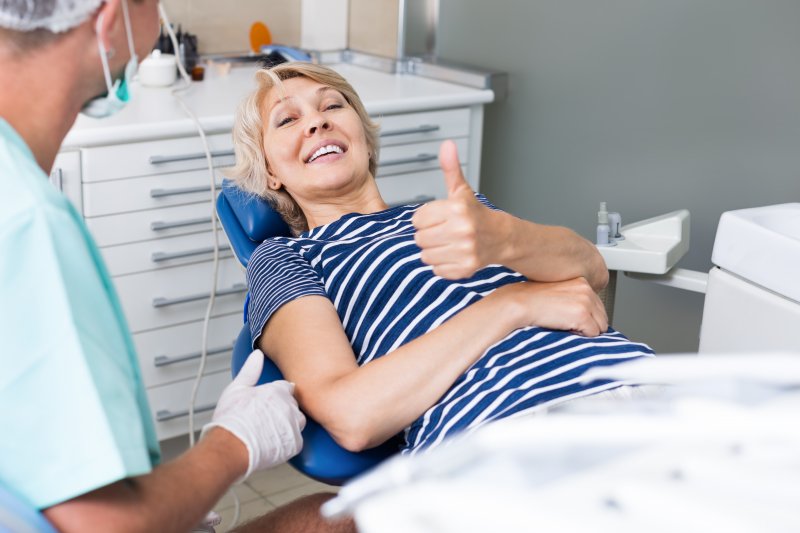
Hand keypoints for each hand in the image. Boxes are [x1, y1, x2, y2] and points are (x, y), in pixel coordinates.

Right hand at [202, 350, 305, 480]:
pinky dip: (287, 442)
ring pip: (297, 422)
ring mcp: (293, 425)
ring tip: (269, 432)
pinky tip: (272, 442)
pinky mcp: (295, 443)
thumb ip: (250, 370)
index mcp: (277, 391)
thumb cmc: (231, 420)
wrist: (231, 447)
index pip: (286, 388)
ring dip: (287, 425)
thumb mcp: (237, 388)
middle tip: (265, 419)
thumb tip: (257, 355)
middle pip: (293, 405)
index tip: (268, 402)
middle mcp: (289, 407)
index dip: (277, 395)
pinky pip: (296, 440)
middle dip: (283, 410)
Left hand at [412, 140, 501, 278]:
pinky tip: (454, 255)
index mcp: (457, 209)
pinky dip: (442, 265)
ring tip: (448, 243)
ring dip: (433, 251)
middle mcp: (462, 230)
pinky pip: (437, 269)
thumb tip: (447, 145)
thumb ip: (450, 168)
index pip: (417, 219)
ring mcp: (465, 251)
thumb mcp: (461, 190)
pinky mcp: (465, 268)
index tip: (438, 218)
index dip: (426, 219)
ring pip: (426, 255)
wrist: (502, 238)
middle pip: (419, 238)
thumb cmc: (476, 214)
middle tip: (443, 231)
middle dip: (428, 235)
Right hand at [493, 278, 608, 336]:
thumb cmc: (531, 300)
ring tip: (565, 325)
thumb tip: (586, 318)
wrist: (519, 303)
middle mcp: (586, 289)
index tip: (572, 319)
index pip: (598, 306)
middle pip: (602, 317)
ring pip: (600, 327)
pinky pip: (593, 334)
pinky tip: (564, 327)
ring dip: (585, 331)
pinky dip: (580, 336)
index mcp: (581, 282)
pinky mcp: (582, 314)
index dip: (586, 317)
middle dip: (589, 324)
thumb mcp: (557, 293)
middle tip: (568, 324)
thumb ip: (574, 300)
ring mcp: (586, 301)